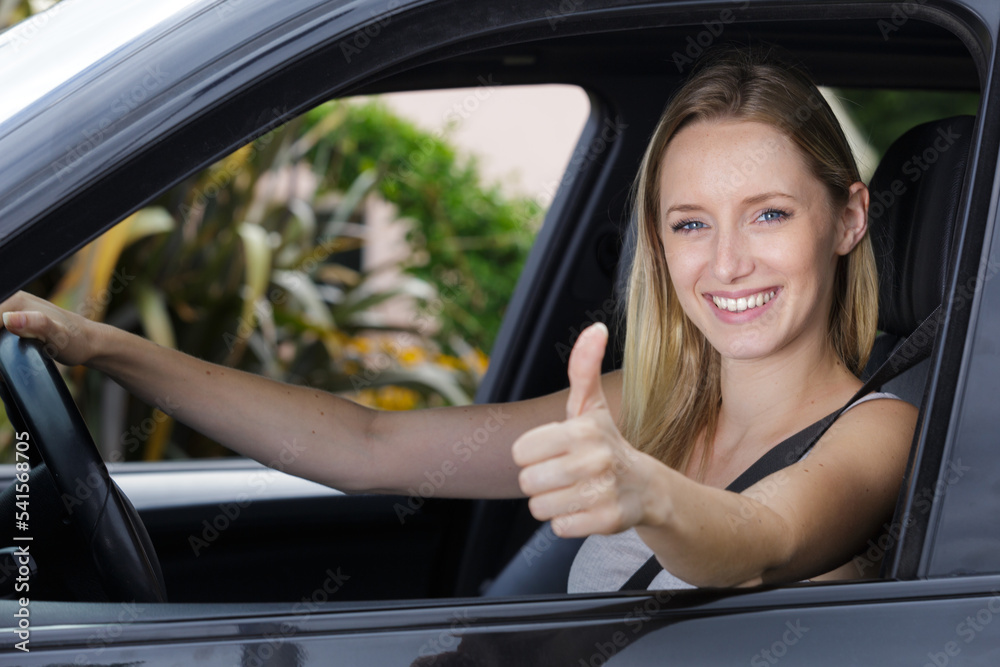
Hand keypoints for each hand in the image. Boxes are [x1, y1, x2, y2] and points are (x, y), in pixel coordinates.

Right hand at [0, 291, 103, 365]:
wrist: (89, 342)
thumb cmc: (76, 341)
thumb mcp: (58, 336)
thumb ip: (37, 325)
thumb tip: (10, 318)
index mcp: (14, 300)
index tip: (2, 365)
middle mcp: (10, 300)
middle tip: (5, 368)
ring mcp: (11, 310)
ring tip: (6, 367)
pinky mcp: (12, 319)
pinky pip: (0, 331)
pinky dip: (1, 345)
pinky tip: (7, 359)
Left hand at [511, 322, 652, 537]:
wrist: (646, 488)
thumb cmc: (605, 442)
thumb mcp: (590, 406)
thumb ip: (584, 367)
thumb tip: (596, 328)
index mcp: (582, 429)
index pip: (520, 451)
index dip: (532, 453)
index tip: (554, 450)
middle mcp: (594, 459)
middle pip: (528, 481)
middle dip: (540, 480)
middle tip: (563, 474)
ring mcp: (602, 492)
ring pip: (539, 507)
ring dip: (551, 502)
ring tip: (574, 491)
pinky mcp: (606, 521)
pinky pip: (558, 528)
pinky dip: (567, 521)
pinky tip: (585, 508)